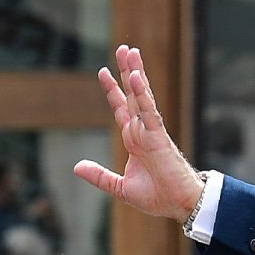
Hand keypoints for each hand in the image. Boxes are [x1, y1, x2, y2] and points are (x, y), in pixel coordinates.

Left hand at [73, 44, 203, 223]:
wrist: (177, 205)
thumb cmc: (157, 196)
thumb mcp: (119, 187)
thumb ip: (99, 175)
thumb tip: (77, 167)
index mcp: (133, 139)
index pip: (121, 108)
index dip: (112, 90)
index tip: (103, 71)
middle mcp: (141, 130)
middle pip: (132, 94)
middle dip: (127, 71)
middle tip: (123, 49)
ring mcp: (150, 130)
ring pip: (142, 96)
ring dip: (136, 73)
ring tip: (130, 51)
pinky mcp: (158, 135)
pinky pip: (149, 110)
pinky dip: (142, 94)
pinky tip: (136, 77)